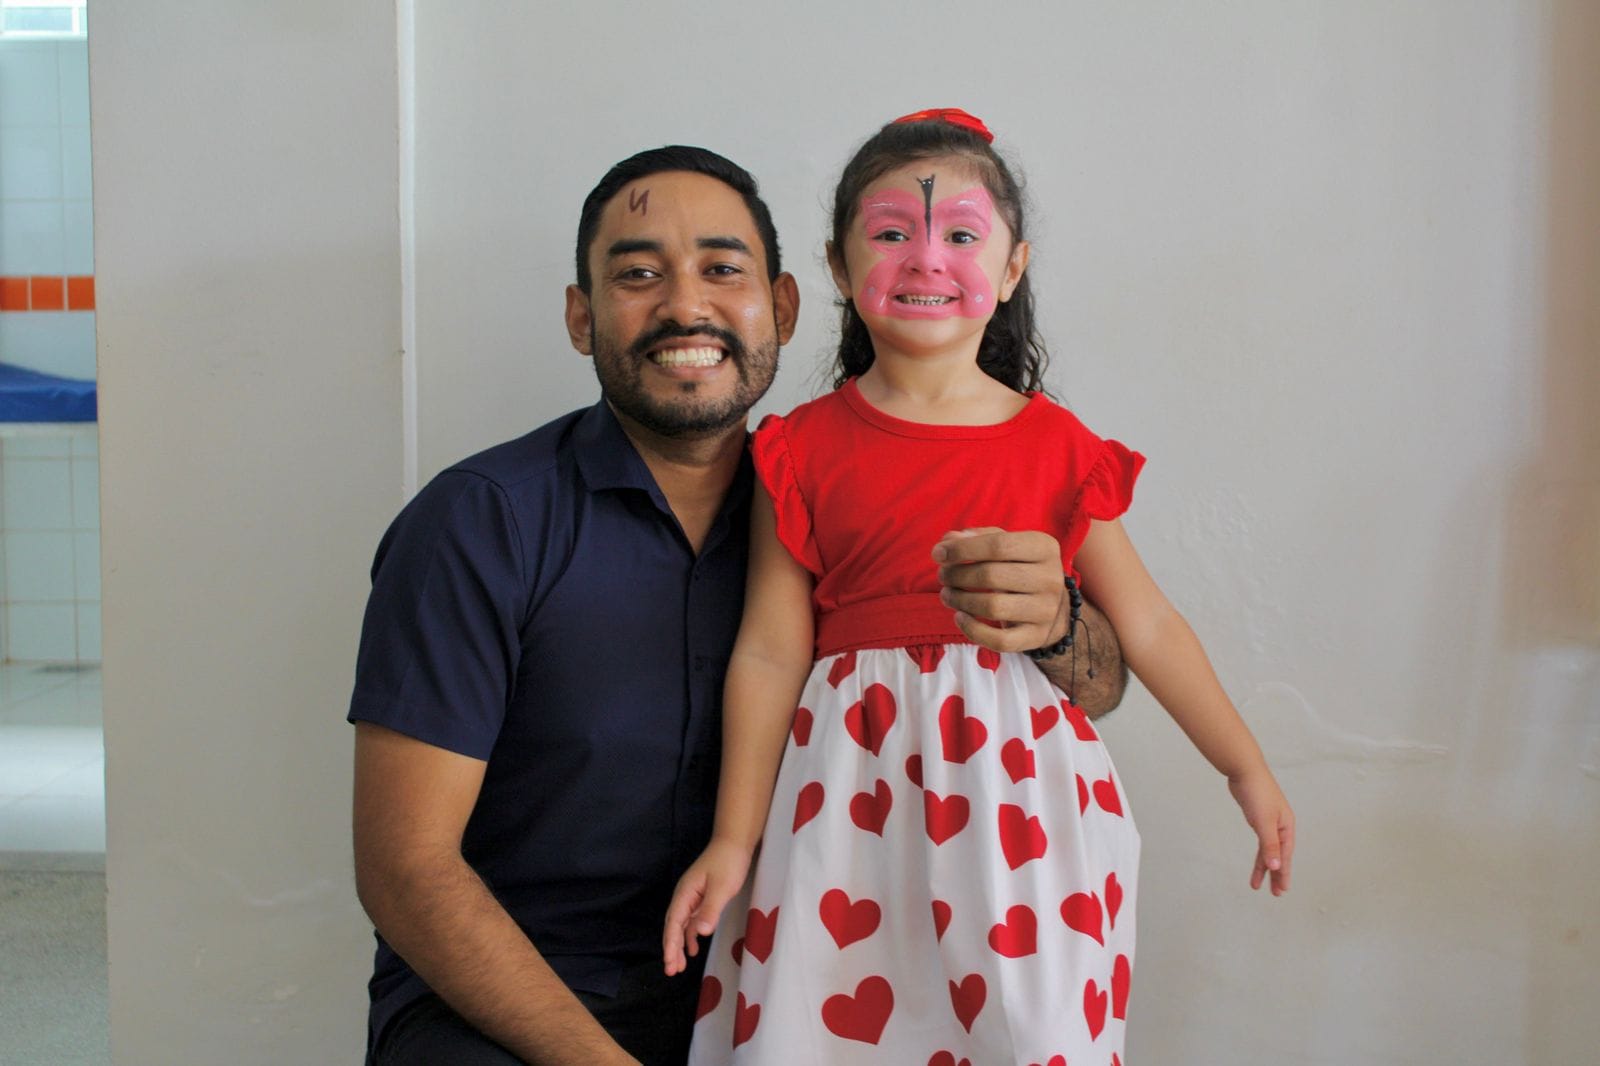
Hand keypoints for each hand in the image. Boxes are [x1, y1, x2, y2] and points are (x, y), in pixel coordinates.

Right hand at [663, 838, 752, 975]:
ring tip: (679, 965)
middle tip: (671, 971)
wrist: (734, 842)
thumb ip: (711, 910)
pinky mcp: (702, 898)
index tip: (669, 962)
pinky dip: (690, 935)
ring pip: (682, 925)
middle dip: (671, 948)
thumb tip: (701, 933)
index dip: (670, 944)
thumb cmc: (728, 862)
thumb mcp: (721, 887)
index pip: (673, 923)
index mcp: (685, 893)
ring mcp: (693, 897)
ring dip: (679, 945)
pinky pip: (691, 920)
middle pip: (673, 926)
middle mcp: (685, 896)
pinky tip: (693, 948)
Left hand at [932, 528, 1067, 652]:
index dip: (962, 549)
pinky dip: (972, 630)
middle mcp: (1050, 578)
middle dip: (957, 575)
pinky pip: (999, 641)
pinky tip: (959, 617)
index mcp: (1044, 547)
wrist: (1055, 608)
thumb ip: (978, 538)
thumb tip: (949, 540)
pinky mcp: (1036, 637)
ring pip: (992, 607)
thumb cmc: (1020, 568)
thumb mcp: (1008, 546)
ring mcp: (1045, 610)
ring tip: (947, 594)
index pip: (998, 545)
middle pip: (991, 576)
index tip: (938, 553)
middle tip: (943, 576)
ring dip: (960, 600)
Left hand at [1228, 767, 1294, 895]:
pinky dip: (1259, 853)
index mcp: (1286, 826)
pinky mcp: (1258, 818)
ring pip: (1268, 850)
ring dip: (1265, 866)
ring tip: (1258, 884)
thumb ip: (1270, 845)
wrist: (1244, 770)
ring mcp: (1269, 822)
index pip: (1285, 855)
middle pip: (1279, 855)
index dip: (1283, 873)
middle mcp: (1281, 826)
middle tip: (1276, 893)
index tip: (1281, 890)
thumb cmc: (1257, 793)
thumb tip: (1276, 866)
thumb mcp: (1264, 822)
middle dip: (1277, 874)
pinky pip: (1261, 841)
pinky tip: (1259, 861)